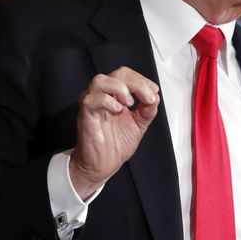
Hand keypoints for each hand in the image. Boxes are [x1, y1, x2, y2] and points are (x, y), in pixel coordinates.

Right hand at [70, 67, 159, 198]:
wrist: (103, 166)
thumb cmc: (116, 145)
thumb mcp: (139, 125)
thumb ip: (148, 110)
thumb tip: (155, 97)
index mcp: (114, 95)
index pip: (126, 75)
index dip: (142, 79)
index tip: (154, 91)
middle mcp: (102, 95)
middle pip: (116, 73)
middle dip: (136, 82)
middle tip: (148, 97)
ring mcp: (92, 104)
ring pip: (100, 80)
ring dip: (120, 88)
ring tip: (130, 103)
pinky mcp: (85, 115)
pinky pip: (91, 100)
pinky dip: (107, 101)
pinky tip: (118, 110)